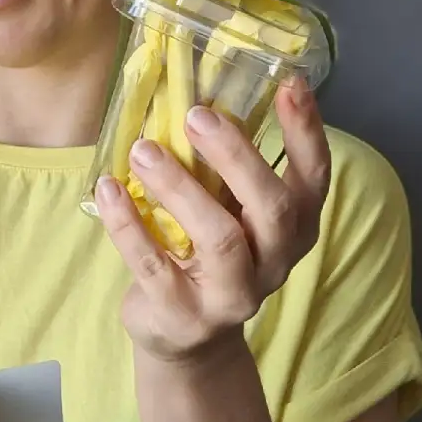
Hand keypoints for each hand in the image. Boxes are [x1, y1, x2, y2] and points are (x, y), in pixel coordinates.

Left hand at [95, 80, 330, 361]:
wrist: (186, 339)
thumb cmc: (208, 255)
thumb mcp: (230, 213)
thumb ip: (226, 170)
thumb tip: (197, 94)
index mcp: (295, 229)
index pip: (313, 178)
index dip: (306, 131)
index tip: (290, 83)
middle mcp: (275, 264)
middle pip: (272, 208)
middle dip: (236, 157)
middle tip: (197, 115)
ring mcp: (232, 295)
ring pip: (219, 238)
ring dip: (179, 188)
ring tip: (143, 150)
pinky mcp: (183, 314)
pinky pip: (154, 265)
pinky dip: (128, 224)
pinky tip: (108, 190)